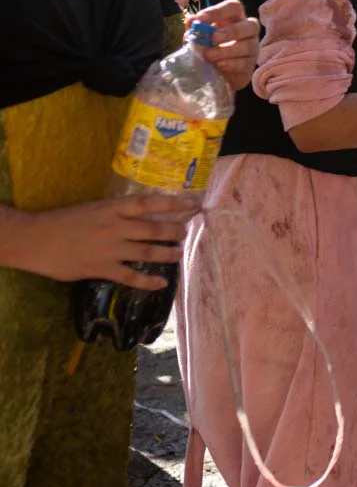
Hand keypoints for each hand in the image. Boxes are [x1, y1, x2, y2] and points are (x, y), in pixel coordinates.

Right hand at [0, 196, 190, 289]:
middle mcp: (115, 226)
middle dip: (175, 230)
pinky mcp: (101, 268)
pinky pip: (130, 276)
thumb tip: (138, 216)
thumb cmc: (62, 221)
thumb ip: (115, 212)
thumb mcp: (92, 208)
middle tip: (186, 232)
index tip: (192, 205)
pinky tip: (161, 283)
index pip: (150, 203)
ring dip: (168, 254)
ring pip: (148, 251)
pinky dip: (148, 281)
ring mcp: (110, 248)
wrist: (34, 239)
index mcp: (112, 208)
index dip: (174, 204)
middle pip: (155, 228)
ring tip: (179, 254)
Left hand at [185, 0, 261, 94]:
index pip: (233, 7)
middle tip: (213, 38)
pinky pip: (245, 63)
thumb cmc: (207, 48)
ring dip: (227, 50)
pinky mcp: (250, 65)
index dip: (218, 11)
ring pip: (248, 46)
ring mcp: (252, 48)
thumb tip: (192, 21)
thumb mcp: (198, 37)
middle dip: (231, 31)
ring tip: (209, 56)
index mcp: (234, 18)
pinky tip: (219, 65)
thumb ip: (196, 28)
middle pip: (250, 25)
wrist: (211, 73)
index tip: (200, 19)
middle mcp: (248, 30)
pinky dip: (231, 64)